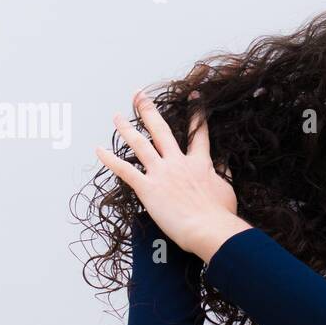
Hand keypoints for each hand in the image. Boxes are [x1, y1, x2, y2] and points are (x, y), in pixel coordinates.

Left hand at [95, 90, 251, 263]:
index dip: (196, 114)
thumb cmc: (220, 215)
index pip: (198, 133)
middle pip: (161, 130)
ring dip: (126, 129)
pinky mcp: (148, 188)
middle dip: (148, 110)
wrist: (210, 228)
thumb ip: (223, 172)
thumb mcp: (227, 189)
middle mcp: (178, 162)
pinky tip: (99, 150)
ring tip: (117, 117)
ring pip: (140, 144)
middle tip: (139, 96)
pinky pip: (124, 170)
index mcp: (200, 163)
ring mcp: (162, 173)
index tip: (193, 98)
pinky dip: (110, 159)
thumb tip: (223, 161)